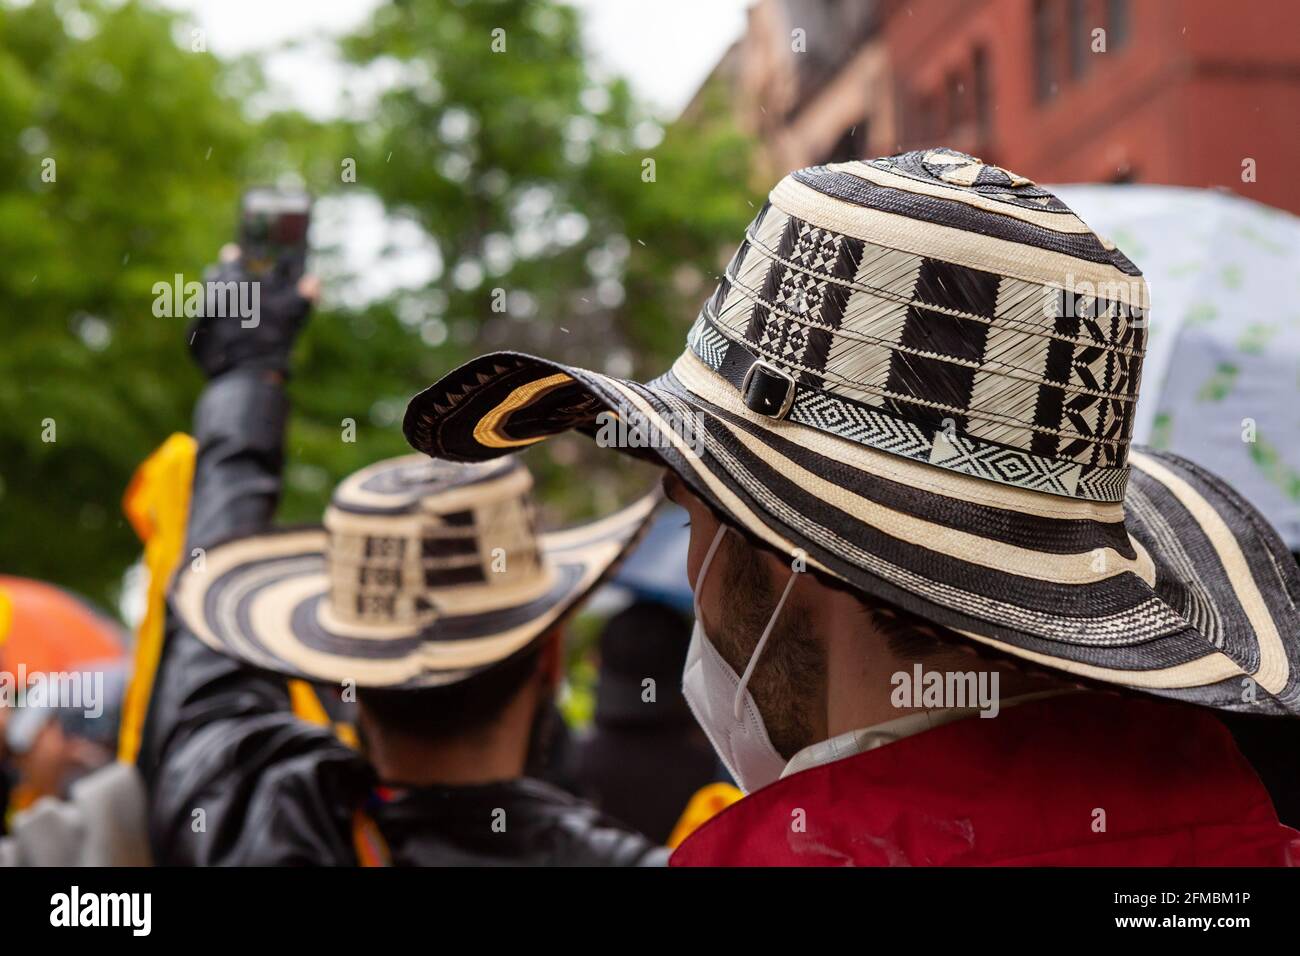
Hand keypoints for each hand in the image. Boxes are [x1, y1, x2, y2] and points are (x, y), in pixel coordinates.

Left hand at [187, 244, 319, 378]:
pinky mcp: (194, 340)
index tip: (231, 252)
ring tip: (219, 300)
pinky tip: (219, 332)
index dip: (233, 258)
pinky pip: (201, 327)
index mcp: (236, 287)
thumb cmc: (273, 343)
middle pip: (213, 279)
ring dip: (213, 299)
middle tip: (219, 271)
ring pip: (205, 301)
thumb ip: (303, 296)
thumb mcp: (292, 317)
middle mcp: (213, 299)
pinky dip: (210, 326)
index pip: (232, 264)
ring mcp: (200, 319)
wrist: (246, 377)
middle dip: (219, 275)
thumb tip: (314, 280)